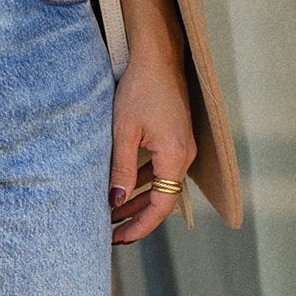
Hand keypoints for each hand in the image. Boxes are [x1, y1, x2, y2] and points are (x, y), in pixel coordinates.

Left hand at [110, 53, 195, 241]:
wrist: (157, 57)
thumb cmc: (139, 89)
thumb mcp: (123, 131)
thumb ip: (121, 169)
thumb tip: (116, 202)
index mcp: (175, 155)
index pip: (162, 205)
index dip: (140, 225)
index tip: (119, 238)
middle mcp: (183, 154)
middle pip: (163, 199)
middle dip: (136, 218)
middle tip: (111, 234)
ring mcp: (181, 146)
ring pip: (160, 185)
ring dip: (138, 201)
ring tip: (113, 215)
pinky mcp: (174, 138)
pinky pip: (160, 169)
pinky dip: (142, 182)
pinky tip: (123, 189)